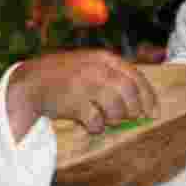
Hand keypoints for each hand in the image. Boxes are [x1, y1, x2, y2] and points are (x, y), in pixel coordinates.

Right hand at [6, 49, 158, 139]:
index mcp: (104, 58)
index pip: (136, 77)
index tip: (154, 112)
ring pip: (116, 109)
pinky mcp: (74, 102)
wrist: (31, 82)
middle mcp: (97, 69)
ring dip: (115, 118)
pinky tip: (91, 123)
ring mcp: (85, 85)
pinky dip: (97, 126)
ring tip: (106, 118)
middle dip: (133, 110)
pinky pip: (97, 121)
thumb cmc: (66, 76)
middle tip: (129, 118)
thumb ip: (113, 76)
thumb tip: (142, 103)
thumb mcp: (90, 65)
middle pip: (130, 93)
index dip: (148, 97)